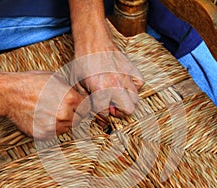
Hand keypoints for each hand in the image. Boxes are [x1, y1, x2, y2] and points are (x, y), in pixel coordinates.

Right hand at [6, 71, 89, 138]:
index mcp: (71, 99)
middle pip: (78, 120)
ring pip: (67, 128)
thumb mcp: (56, 78)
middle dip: (73, 114)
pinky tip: (43, 118)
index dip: (82, 106)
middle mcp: (64, 114)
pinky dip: (52, 128)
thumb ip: (71, 90)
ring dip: (63, 122)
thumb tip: (81, 96)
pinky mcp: (44, 135)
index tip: (77, 106)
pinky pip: (55, 134)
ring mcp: (54, 126)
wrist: (10, 94)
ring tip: (50, 112)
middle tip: (62, 108)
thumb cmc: (31, 83)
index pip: (86, 108)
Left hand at [69, 0, 143, 120]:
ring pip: (135, 99)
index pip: (105, 113)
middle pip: (128, 110)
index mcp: (100, 90)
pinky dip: (134, 87)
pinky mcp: (131, 69)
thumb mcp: (77, 84)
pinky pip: (139, 84)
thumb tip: (92, 112)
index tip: (100, 113)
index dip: (101, 116)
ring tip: (117, 97)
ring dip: (126, 101)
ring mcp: (126, 77)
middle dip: (119, 112)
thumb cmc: (83, 62)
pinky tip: (124, 86)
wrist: (92, 41)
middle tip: (111, 107)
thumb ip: (85, 100)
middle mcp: (116, 85)